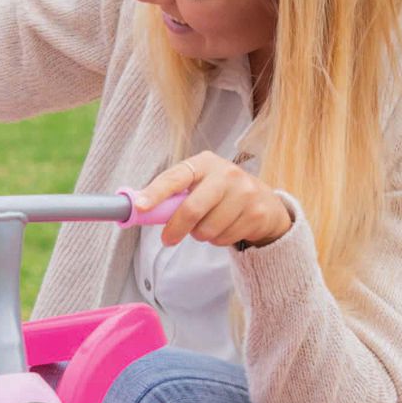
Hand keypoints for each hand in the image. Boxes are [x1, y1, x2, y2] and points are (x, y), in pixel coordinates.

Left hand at [133, 151, 292, 248]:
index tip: (140, 206)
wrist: (264, 201)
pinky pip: (223, 239)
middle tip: (167, 239)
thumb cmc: (219, 193)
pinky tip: (225, 227)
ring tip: (208, 224)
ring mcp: (245, 193)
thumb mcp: (198, 184)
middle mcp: (226, 173)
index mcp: (204, 163)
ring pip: (207, 230)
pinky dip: (218, 240)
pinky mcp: (256, 214)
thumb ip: (172, 195)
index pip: (175, 177)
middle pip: (191, 209)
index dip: (156, 192)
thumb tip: (136, 209)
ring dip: (200, 235)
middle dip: (175, 229)